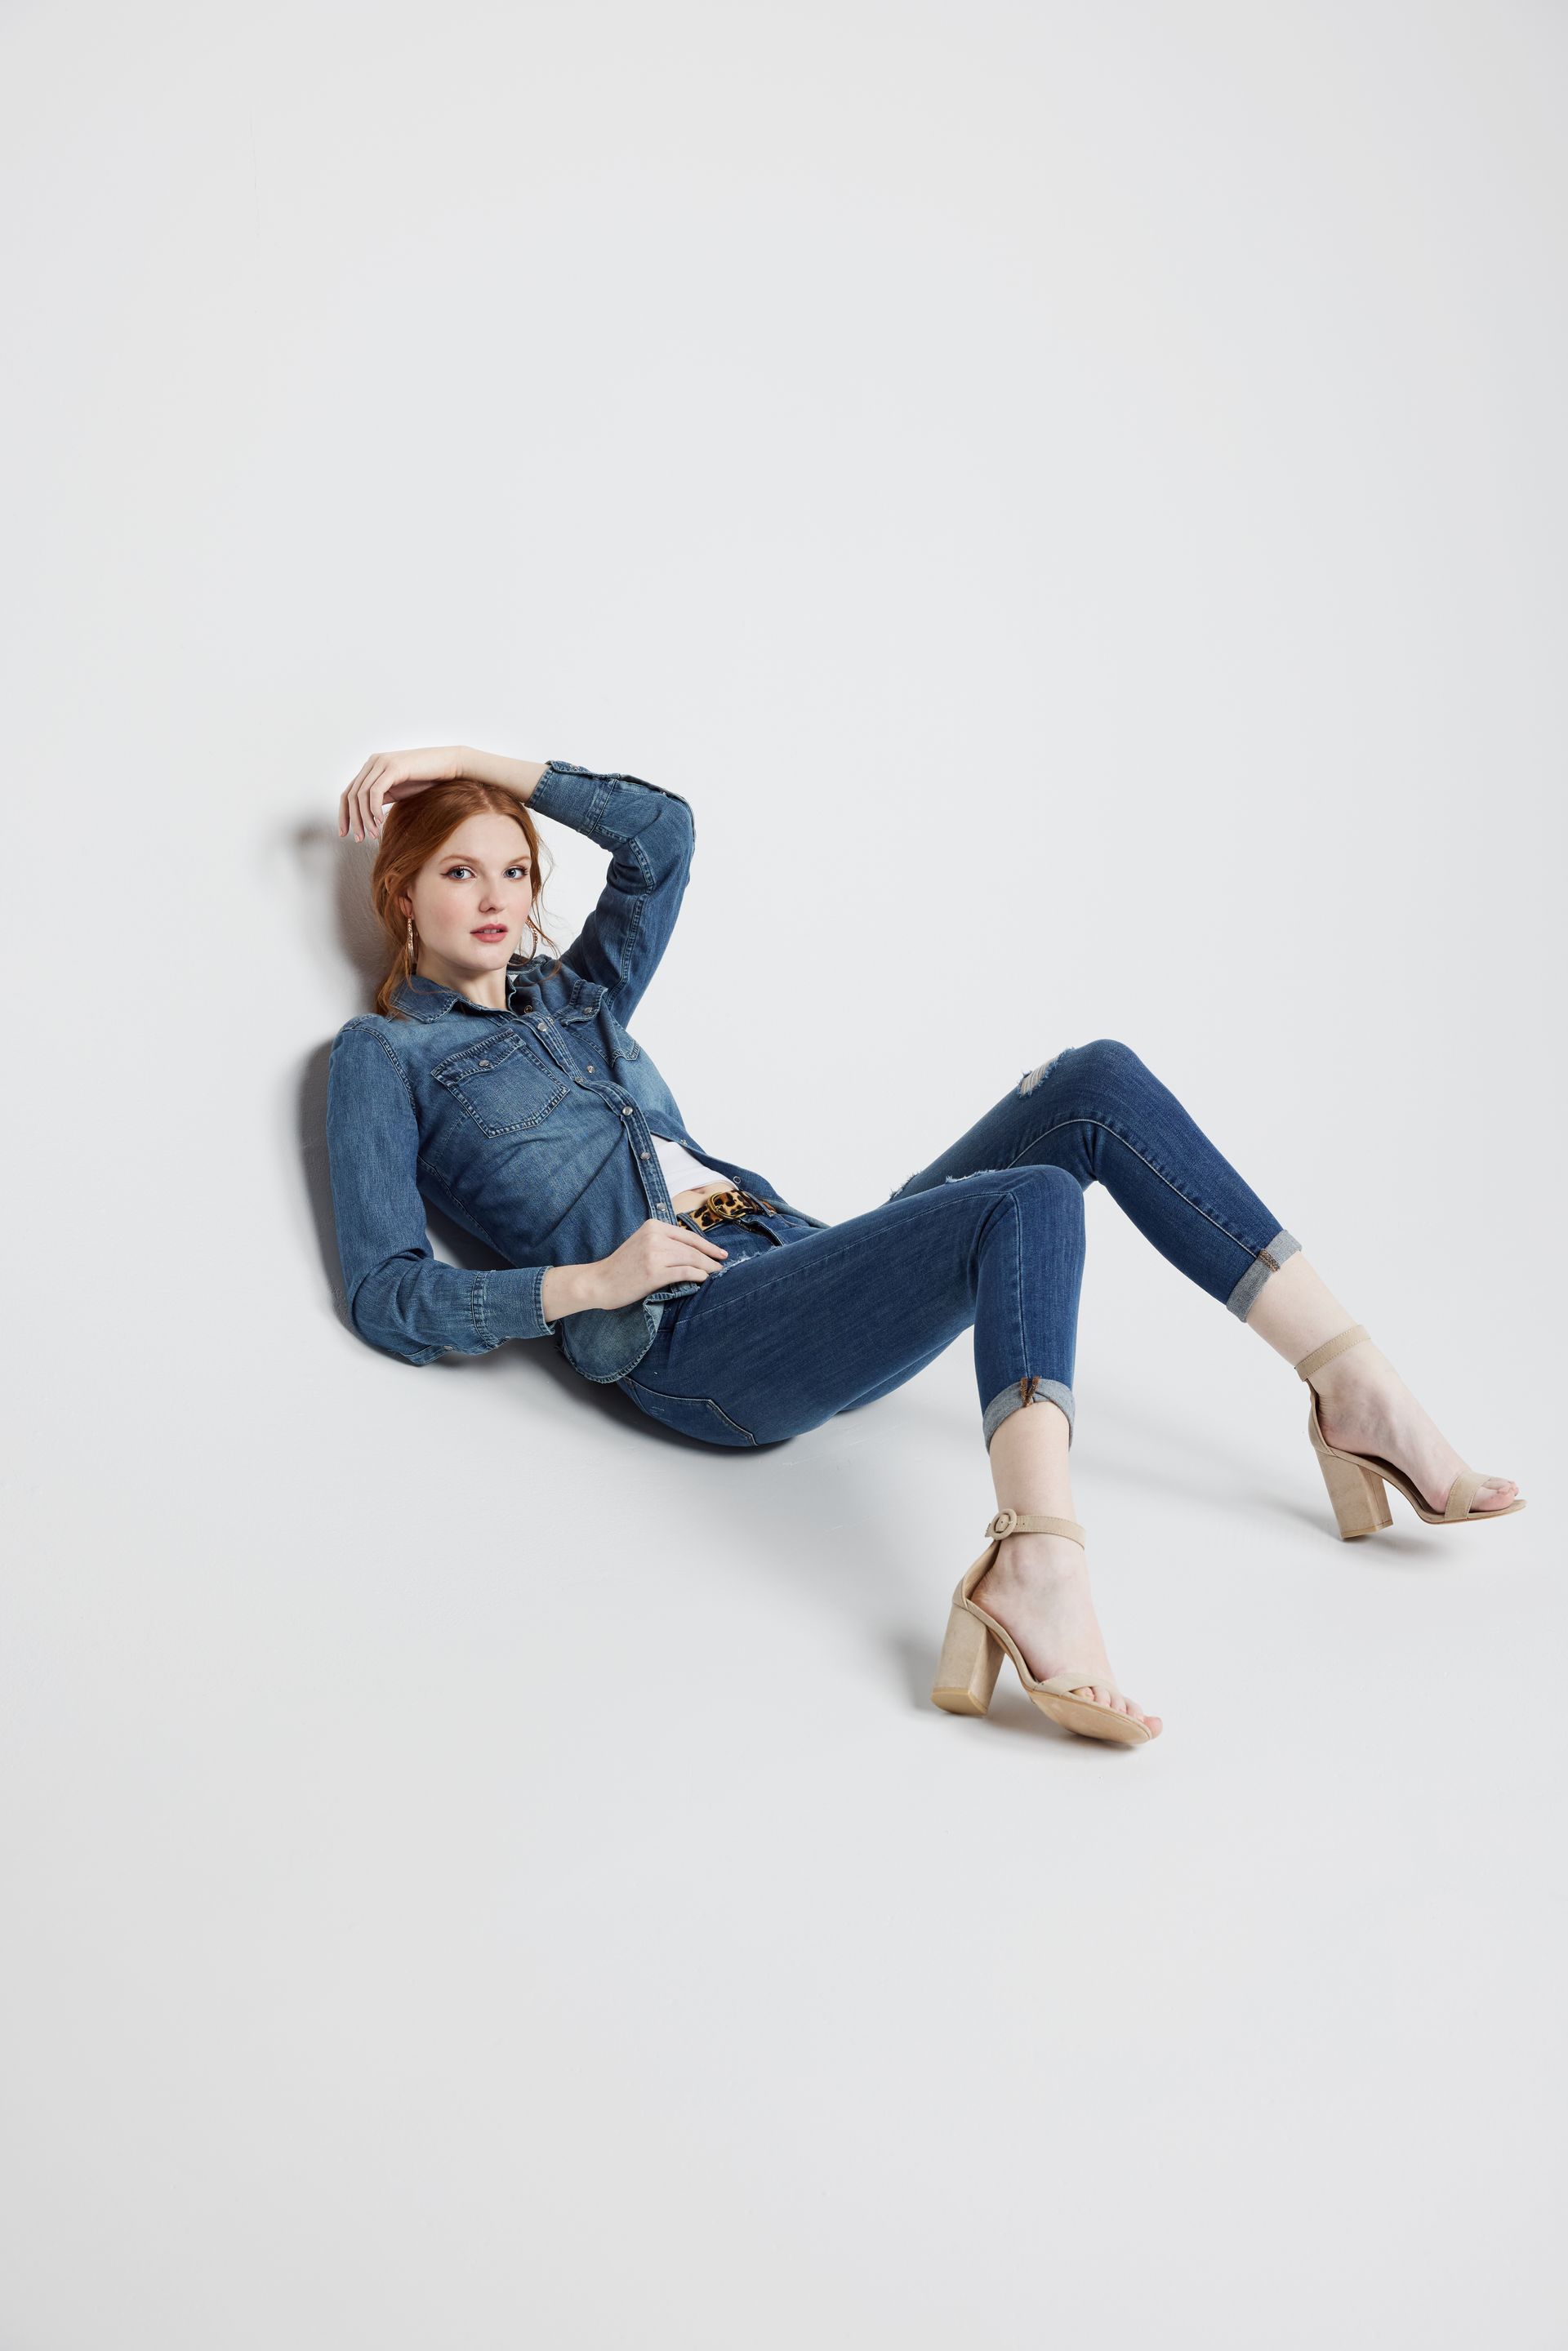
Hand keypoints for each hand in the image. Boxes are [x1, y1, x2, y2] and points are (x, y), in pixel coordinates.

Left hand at [337, 748, 467, 842]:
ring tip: (373, 835)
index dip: (344, 814)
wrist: (448, 766)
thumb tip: (366, 816)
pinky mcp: (393, 767)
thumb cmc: (426, 779)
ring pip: (361, 795)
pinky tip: (380, 821)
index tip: (345, 833)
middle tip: (359, 839)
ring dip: (365, 818)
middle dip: (353, 820)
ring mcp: (381, 763)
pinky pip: (375, 791)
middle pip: (351, 795)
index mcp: (371, 768)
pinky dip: (374, 809)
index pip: (349, 793)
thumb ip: (380, 798)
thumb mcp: (397, 791)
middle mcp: (373, 762)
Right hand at [584, 1219, 730, 1312]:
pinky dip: (698, 1276)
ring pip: (691, 1259)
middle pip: (691, 1248)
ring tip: (716, 1274)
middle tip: (722, 1265)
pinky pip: (684, 1273)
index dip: (707, 1245)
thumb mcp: (641, 1243)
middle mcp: (654, 1236)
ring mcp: (654, 1254)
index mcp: (652, 1226)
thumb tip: (692, 1250)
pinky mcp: (654, 1272)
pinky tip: (703, 1279)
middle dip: (710, 1257)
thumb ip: (663, 1241)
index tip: (719, 1252)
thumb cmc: (621, 1266)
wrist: (599, 1282)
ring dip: (707, 1268)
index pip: (687, 1235)